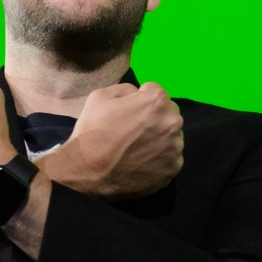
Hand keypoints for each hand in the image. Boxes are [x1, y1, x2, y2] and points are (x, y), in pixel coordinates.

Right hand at [38, 82, 183, 199]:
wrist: (86, 172)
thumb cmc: (92, 132)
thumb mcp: (98, 97)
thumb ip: (125, 89)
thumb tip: (138, 93)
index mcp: (156, 102)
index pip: (156, 91)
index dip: (140, 98)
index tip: (129, 110)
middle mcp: (173, 123)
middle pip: (168, 113)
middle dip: (154, 117)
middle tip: (133, 130)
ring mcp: (175, 148)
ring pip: (172, 137)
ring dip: (158, 138)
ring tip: (136, 149)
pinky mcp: (173, 169)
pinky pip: (170, 158)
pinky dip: (158, 159)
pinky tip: (140, 162)